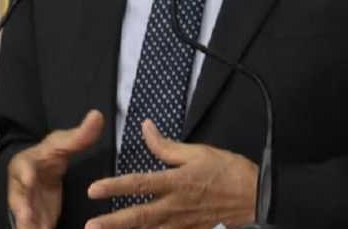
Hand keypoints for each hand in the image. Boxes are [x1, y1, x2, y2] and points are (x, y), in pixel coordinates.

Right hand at [7, 110, 105, 228]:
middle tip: (27, 217)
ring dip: (27, 224)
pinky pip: (32, 227)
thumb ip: (80, 135)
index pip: (23, 167)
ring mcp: (24, 204)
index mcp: (26, 163)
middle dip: (22, 207)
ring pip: (23, 216)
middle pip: (18, 197)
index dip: (26, 174)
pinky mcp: (31, 219)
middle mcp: (21, 185)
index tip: (30, 180)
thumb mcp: (62, 145)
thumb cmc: (48, 157)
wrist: (36, 172)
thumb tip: (98, 115)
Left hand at [85, 119, 256, 228]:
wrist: (256, 196)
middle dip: (114, 223)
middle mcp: (175, 205)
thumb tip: (145, 128)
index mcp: (175, 182)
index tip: (93, 190)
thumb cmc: (228, 171)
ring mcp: (183, 222)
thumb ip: (166, 145)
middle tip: (91, 226)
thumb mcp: (197, 152)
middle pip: (139, 216)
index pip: (139, 184)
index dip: (114, 187)